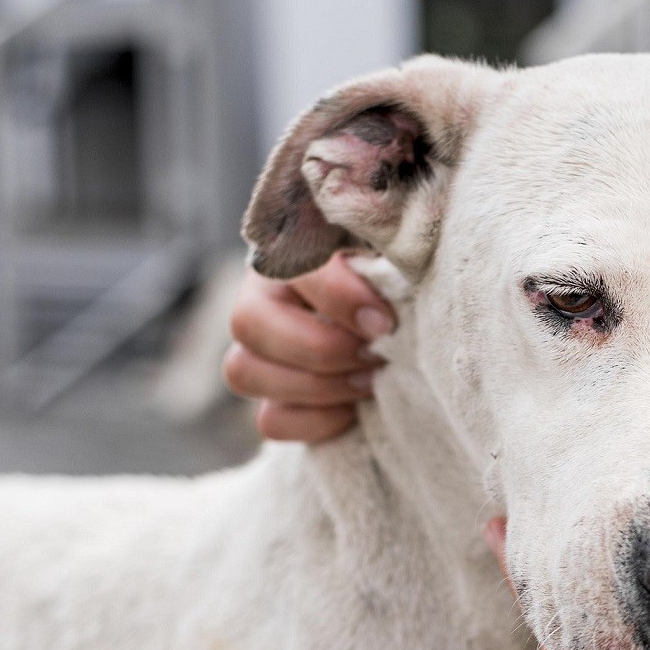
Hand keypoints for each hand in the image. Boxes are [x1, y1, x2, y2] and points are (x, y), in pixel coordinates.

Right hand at [223, 253, 396, 441]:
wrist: (404, 329)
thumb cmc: (398, 281)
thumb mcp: (392, 249)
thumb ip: (380, 228)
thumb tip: (381, 257)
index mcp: (288, 250)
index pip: (284, 265)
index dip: (335, 298)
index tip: (384, 323)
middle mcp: (260, 299)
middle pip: (247, 323)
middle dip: (320, 349)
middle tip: (374, 356)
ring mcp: (258, 354)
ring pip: (244, 373)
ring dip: (317, 386)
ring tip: (368, 382)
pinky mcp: (274, 402)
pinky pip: (271, 421)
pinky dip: (316, 421)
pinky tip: (355, 410)